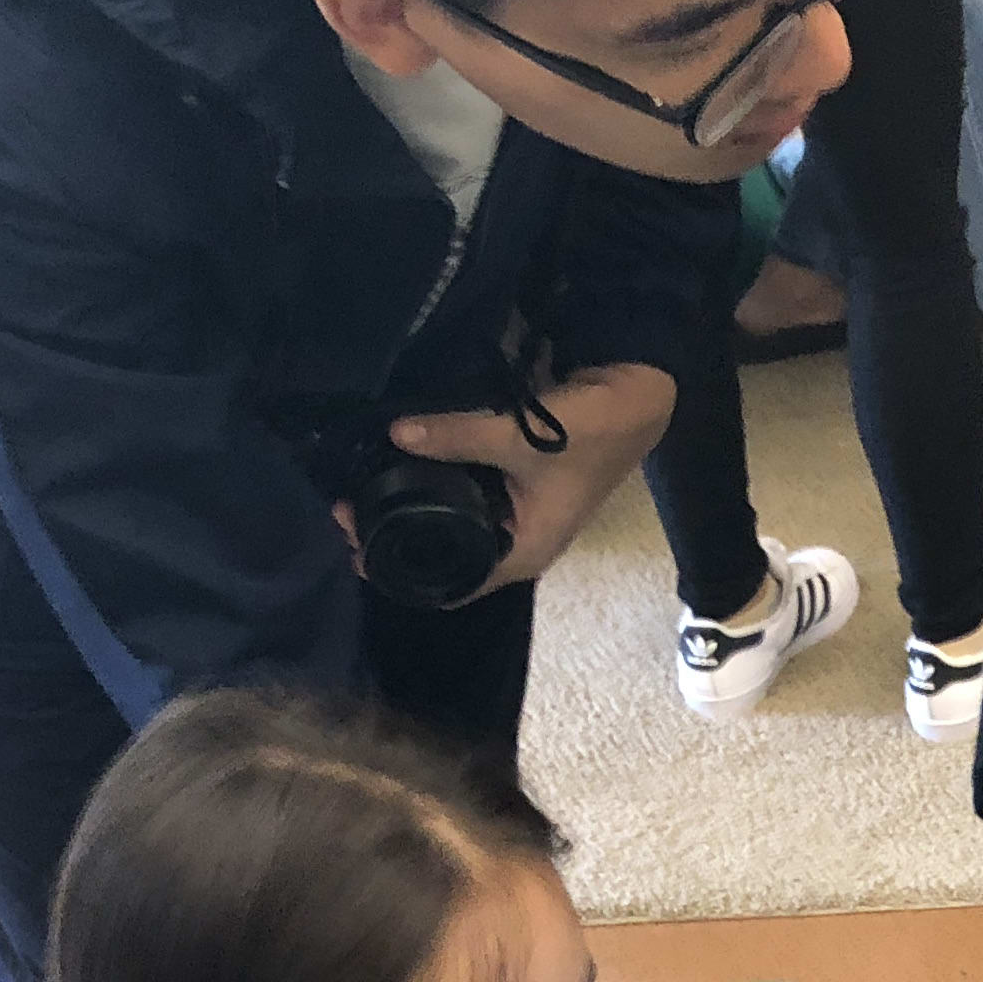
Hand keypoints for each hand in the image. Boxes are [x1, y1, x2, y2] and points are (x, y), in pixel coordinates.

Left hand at [376, 361, 677, 595]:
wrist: (635, 395)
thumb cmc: (592, 433)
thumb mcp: (520, 438)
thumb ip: (457, 436)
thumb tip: (395, 434)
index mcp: (523, 552)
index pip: (451, 586)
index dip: (403, 574)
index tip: (358, 547)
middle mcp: (515, 540)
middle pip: (445, 554)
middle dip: (398, 536)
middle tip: (347, 509)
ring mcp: (514, 512)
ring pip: (450, 520)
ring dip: (411, 507)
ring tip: (362, 487)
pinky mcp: (510, 482)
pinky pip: (461, 491)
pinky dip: (432, 482)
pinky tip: (400, 463)